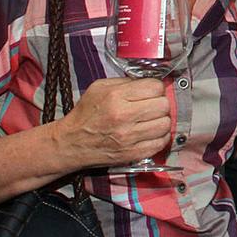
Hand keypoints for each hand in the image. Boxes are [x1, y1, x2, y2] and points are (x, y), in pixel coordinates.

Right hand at [55, 77, 171, 168]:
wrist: (71, 143)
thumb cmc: (86, 114)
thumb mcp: (100, 88)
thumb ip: (126, 82)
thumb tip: (149, 83)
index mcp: (116, 97)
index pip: (155, 88)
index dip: (156, 88)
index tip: (151, 92)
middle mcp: (124, 117)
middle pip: (164, 105)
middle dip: (160, 103)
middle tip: (152, 106)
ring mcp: (129, 138)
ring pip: (165, 124)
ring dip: (162, 120)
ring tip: (152, 120)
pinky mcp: (133, 154)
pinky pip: (160, 143)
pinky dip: (160, 137)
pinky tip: (151, 133)